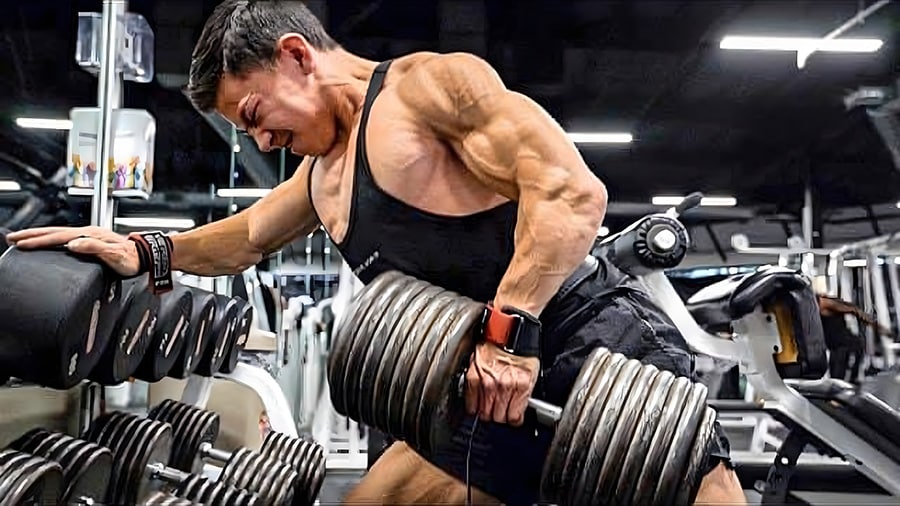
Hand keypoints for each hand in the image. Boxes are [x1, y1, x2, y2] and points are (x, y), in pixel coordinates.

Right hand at [6, 226, 140, 276]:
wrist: (147, 256)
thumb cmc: (133, 259)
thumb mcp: (115, 255)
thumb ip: (94, 248)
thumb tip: (73, 244)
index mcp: (90, 235)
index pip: (58, 237)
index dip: (38, 241)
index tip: (21, 244)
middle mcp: (88, 233)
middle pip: (54, 231)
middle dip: (31, 235)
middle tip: (12, 238)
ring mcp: (89, 236)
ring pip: (58, 233)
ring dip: (39, 235)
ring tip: (23, 239)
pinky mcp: (91, 241)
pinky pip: (65, 238)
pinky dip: (52, 239)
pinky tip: (48, 243)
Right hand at [464, 341, 539, 425]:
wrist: (505, 330)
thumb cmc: (520, 349)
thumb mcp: (532, 372)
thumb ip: (525, 393)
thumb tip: (521, 409)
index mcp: (521, 385)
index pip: (514, 418)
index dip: (514, 419)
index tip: (513, 417)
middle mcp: (503, 386)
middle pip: (497, 417)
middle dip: (500, 415)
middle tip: (501, 409)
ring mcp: (486, 383)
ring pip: (484, 413)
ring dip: (487, 412)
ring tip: (490, 405)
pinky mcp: (472, 378)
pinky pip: (470, 404)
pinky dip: (474, 406)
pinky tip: (479, 401)